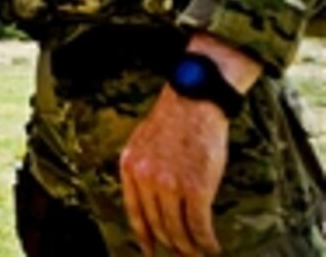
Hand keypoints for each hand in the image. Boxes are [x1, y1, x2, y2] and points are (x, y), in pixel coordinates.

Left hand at [120, 34, 261, 255]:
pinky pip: (198, 226)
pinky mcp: (195, 188)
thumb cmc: (174, 119)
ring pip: (178, 230)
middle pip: (157, 225)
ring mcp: (169, 184)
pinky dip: (206, 241)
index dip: (142, 236)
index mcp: (130, 167)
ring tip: (198, 255)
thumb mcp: (144, 141)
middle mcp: (145, 178)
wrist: (194, 100)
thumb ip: (143, 169)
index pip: (134, 212)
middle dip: (171, 246)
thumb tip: (149, 199)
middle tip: (182, 256)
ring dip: (190, 248)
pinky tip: (212, 247)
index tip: (148, 251)